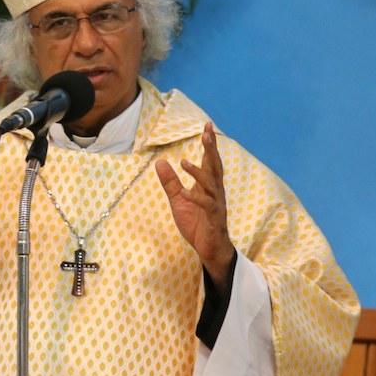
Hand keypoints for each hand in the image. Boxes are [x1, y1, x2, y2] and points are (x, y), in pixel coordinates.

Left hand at [155, 122, 234, 291]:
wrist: (210, 249)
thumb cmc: (197, 223)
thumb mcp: (179, 200)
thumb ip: (171, 182)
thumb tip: (160, 162)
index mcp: (208, 186)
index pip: (210, 161)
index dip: (209, 144)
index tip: (207, 126)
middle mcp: (215, 192)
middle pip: (215, 167)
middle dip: (211, 150)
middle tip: (207, 133)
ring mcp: (216, 205)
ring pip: (210, 185)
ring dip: (198, 173)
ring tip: (184, 163)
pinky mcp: (213, 219)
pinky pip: (205, 206)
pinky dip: (195, 198)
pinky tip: (184, 193)